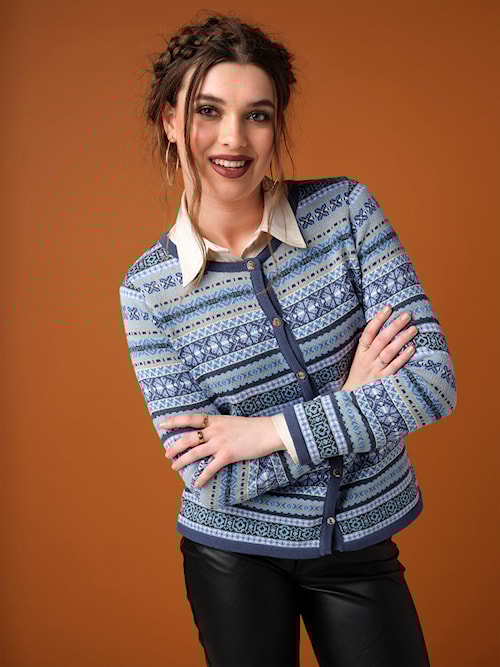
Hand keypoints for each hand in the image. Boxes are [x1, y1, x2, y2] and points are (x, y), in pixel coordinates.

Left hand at [158, 414, 283, 487]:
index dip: (174, 421)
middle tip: (167, 454)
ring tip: (174, 468)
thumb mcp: (231, 421)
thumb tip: (207, 433)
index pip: (190, 419)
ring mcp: (220, 443)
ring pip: (195, 453)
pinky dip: (201, 477)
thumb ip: (218, 426)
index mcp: (215, 420)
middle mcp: (215, 431)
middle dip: (175, 447)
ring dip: (182, 461)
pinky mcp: (227, 455)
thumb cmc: (252, 427)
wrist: (267, 432)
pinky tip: (196, 484)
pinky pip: (210, 468)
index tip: (162, 425)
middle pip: (188, 438)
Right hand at [342, 306, 416, 391]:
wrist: (351, 394)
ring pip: (389, 352)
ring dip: (401, 339)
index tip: (388, 308)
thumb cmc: (357, 370)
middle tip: (407, 315)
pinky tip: (412, 348)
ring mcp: (375, 369)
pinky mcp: (382, 379)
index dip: (378, 319)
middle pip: (381, 340)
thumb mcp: (358, 355)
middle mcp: (367, 359)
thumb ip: (368, 341)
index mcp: (360, 351)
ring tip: (413, 328)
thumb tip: (382, 321)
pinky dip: (403, 358)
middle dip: (394, 326)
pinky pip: (394, 367)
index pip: (368, 332)